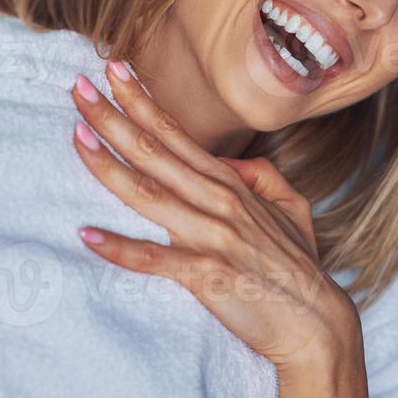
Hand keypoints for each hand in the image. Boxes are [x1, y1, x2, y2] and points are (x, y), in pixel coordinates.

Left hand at [69, 63, 379, 397]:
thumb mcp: (291, 209)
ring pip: (151, 194)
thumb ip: (259, 177)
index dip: (144, 100)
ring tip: (78, 139)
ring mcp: (215, 238)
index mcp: (233, 185)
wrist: (319, 326)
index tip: (113, 70)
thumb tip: (228, 161)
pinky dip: (120, 247)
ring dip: (109, 166)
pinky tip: (87, 235)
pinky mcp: (209, 276)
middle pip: (157, 151)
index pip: (178, 133)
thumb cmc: (297, 269)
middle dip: (115, 117)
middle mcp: (221, 202)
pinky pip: (157, 259)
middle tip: (78, 89)